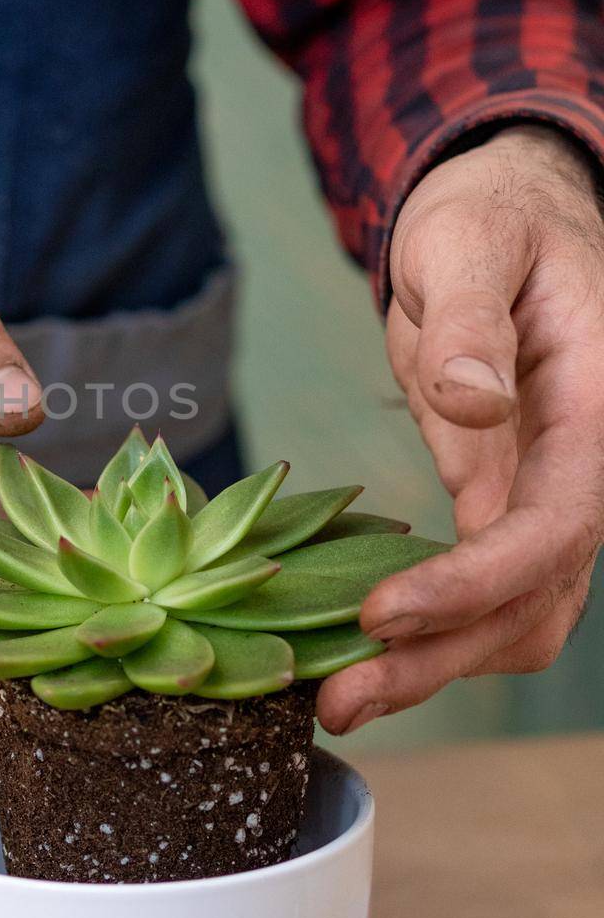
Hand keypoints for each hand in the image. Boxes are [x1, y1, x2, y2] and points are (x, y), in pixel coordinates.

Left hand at [319, 125, 603, 733]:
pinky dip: (427, 631)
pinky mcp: (498, 501)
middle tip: (339, 700)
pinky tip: (356, 652)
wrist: (497, 217)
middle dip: (442, 658)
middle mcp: (580, 469)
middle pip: (534, 599)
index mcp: (593, 410)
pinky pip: (479, 588)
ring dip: (435, 665)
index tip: (382, 613)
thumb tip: (474, 401)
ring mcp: (542, 493)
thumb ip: (470, 321)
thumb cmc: (486, 218)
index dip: (473, 583)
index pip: (555, 527)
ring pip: (515, 614)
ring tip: (337, 699)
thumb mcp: (466, 243)